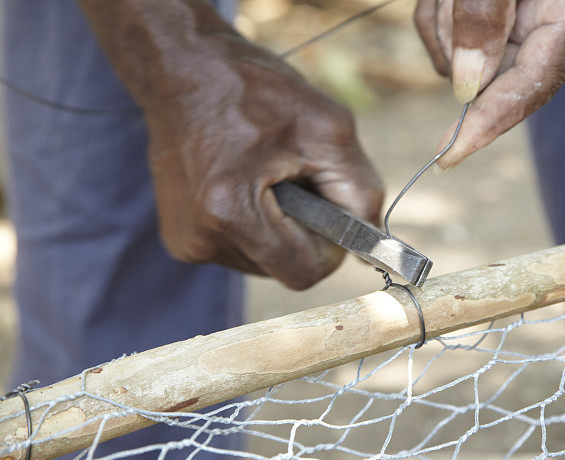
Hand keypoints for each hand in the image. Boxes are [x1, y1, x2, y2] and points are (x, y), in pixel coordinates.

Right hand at [147, 39, 382, 289]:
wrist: (182, 68)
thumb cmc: (256, 90)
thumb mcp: (328, 129)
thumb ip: (361, 193)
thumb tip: (370, 247)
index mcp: (231, 211)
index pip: (304, 272)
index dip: (330, 249)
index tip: (331, 209)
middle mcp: (201, 238)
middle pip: (285, 269)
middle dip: (305, 233)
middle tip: (300, 180)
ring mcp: (187, 242)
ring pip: (265, 263)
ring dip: (281, 229)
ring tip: (269, 176)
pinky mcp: (181, 238)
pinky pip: (242, 250)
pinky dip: (257, 225)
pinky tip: (247, 184)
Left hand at [414, 0, 564, 169]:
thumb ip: (482, 14)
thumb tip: (466, 86)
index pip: (528, 91)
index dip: (483, 127)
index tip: (445, 158)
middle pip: (495, 74)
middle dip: (454, 39)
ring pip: (482, 60)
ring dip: (451, 22)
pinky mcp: (550, 27)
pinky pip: (490, 43)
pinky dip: (461, 17)